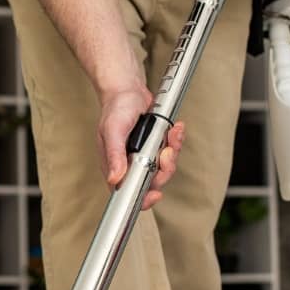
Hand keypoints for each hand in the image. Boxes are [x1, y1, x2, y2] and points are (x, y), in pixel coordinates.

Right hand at [97, 85, 185, 210]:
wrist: (129, 90)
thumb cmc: (116, 109)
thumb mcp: (112, 130)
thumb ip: (114, 155)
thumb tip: (114, 178)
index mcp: (117, 165)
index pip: (129, 192)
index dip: (144, 198)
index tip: (156, 194)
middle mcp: (131, 164)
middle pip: (154, 181)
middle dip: (165, 168)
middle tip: (166, 151)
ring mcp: (145, 156)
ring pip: (165, 167)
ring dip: (173, 151)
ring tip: (172, 134)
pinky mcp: (157, 146)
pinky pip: (172, 151)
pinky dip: (176, 140)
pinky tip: (175, 128)